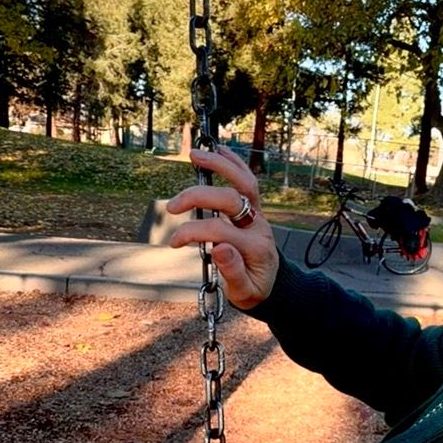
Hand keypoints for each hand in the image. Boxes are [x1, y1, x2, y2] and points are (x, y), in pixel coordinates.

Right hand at [166, 146, 278, 309]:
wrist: (270, 283)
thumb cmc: (253, 289)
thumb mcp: (245, 293)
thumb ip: (234, 272)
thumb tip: (219, 248)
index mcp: (255, 247)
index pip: (219, 231)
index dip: (192, 233)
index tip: (174, 243)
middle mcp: (259, 225)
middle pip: (230, 200)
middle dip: (198, 197)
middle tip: (172, 206)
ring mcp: (258, 214)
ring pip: (244, 182)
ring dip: (219, 165)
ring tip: (194, 154)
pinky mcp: (254, 207)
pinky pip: (247, 180)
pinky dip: (233, 163)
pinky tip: (218, 149)